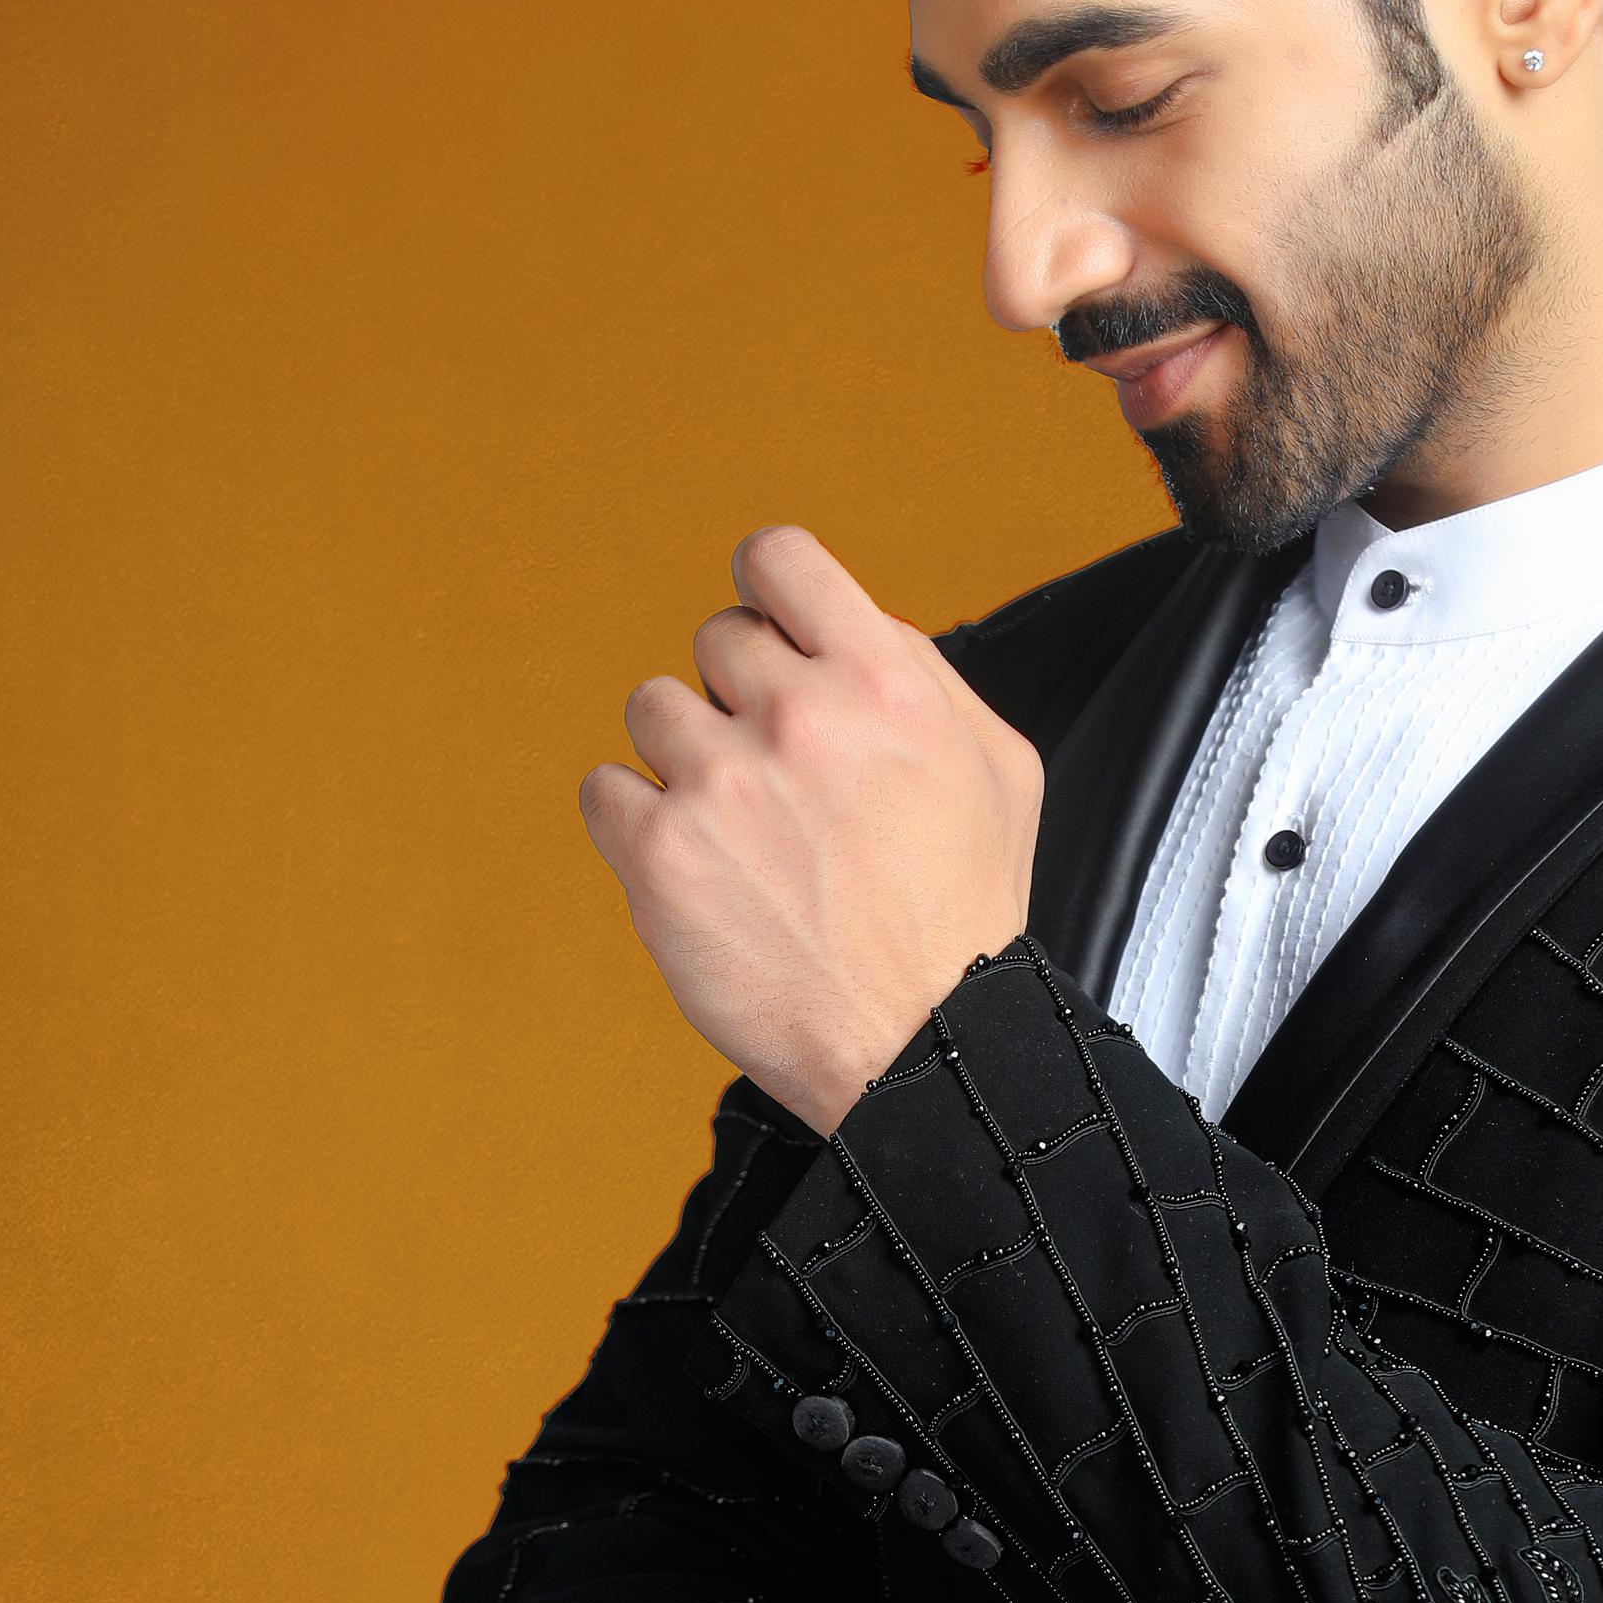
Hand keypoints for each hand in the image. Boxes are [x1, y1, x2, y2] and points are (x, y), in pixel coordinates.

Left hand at [579, 526, 1042, 1132]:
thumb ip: (924, 673)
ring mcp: (721, 785)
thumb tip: (851, 622)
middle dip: (742, 698)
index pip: (777, 558)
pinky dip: (636, 822)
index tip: (766, 626)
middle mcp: (800, 719)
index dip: (766, 590)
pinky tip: (693, 864)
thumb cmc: (962, 912)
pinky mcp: (660, 855)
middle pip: (716, 640)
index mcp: (884, 681)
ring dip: (688, 759)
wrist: (921, 1044)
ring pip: (654, 709)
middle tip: (780, 776)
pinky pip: (604, 788)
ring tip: (742, 830)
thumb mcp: (997, 766)